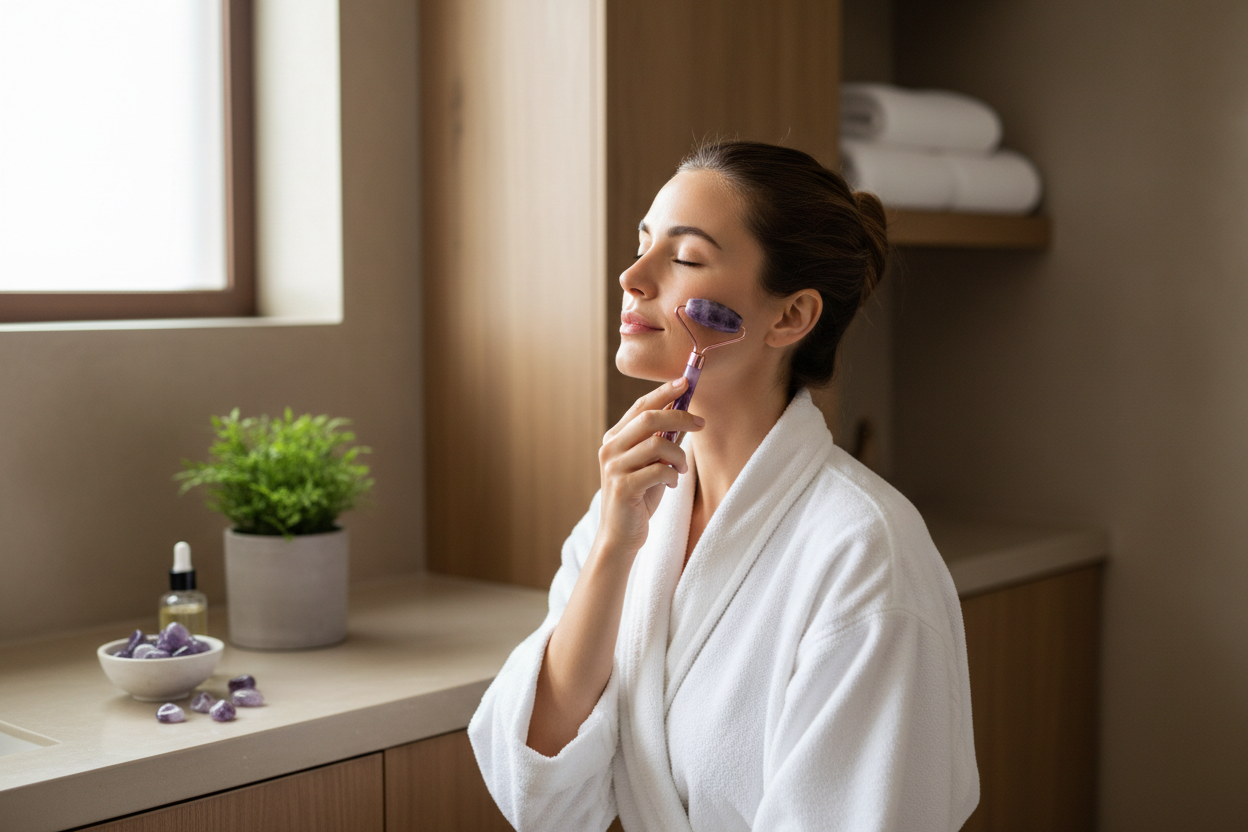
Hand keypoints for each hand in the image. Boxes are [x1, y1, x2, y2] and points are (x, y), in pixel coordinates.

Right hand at [595, 377, 704, 553]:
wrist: (620, 534)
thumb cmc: (639, 496)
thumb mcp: (649, 463)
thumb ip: (659, 440)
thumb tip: (684, 414)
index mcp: (615, 438)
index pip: (640, 406)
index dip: (664, 392)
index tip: (686, 382)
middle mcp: (610, 448)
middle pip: (650, 418)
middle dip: (680, 416)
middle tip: (701, 424)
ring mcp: (614, 467)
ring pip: (658, 444)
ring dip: (679, 455)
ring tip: (682, 467)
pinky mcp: (623, 487)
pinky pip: (659, 470)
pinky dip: (673, 474)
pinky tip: (672, 482)